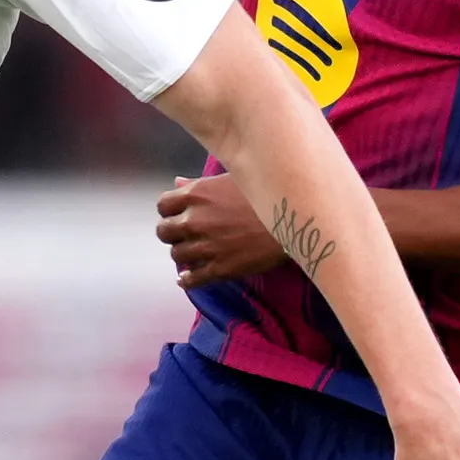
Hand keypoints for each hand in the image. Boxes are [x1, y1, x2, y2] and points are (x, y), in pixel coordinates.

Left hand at [156, 173, 285, 285]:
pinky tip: (187, 278)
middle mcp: (195, 220)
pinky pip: (190, 279)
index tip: (178, 214)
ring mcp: (206, 247)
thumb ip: (200, 184)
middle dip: (172, 233)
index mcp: (196, 194)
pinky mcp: (219, 269)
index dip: (169, 211)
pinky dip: (186, 280)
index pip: (163, 205)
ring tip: (194, 253)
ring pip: (176, 255)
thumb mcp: (232, 179)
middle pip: (164, 232)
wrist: (296, 221)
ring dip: (183, 254)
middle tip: (185, 234)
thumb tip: (177, 183)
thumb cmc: (266, 193)